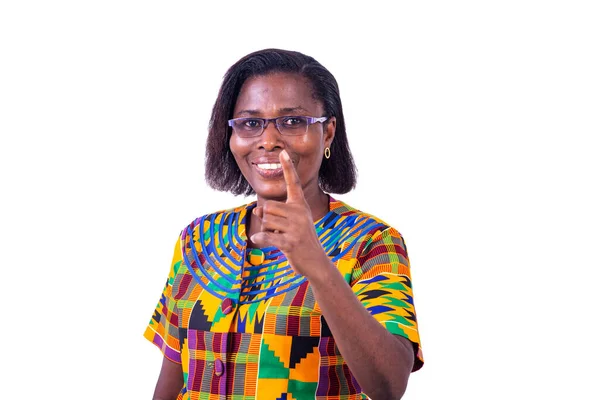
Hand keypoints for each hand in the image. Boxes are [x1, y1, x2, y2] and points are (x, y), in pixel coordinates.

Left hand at [250, 150, 330, 278]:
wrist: (316, 262)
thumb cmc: (300, 240)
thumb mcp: (289, 223)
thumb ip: (273, 214)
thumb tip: (257, 210)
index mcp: (300, 205)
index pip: (292, 183)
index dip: (287, 168)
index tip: (283, 152)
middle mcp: (300, 213)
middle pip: (268, 207)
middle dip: (266, 219)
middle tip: (278, 230)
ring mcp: (296, 227)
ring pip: (266, 221)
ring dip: (266, 230)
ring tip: (280, 238)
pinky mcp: (291, 242)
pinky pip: (267, 236)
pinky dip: (261, 238)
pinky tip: (259, 240)